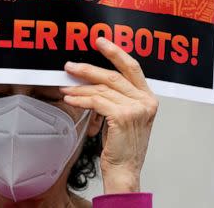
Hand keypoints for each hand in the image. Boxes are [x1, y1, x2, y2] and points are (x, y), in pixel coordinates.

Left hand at [61, 36, 157, 193]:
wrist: (125, 171)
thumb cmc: (122, 146)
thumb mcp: (125, 116)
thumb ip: (116, 96)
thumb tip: (91, 79)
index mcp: (148, 98)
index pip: (132, 67)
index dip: (115, 52)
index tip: (100, 41)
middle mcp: (145, 101)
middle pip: (114, 75)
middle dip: (89, 68)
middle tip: (71, 65)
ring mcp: (136, 108)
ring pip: (102, 89)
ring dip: (79, 87)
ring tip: (65, 87)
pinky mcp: (122, 116)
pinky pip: (96, 101)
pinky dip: (81, 99)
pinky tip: (71, 99)